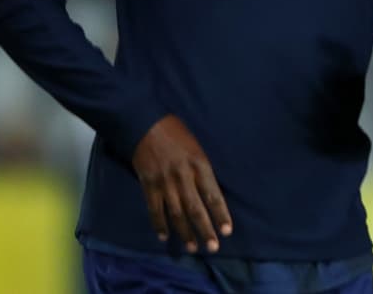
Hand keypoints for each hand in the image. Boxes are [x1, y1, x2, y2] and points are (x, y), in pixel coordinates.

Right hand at [131, 115, 231, 253]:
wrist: (145, 124)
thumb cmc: (176, 134)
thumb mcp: (198, 149)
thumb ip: (202, 172)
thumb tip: (209, 195)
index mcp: (200, 165)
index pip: (213, 195)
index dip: (221, 215)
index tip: (227, 231)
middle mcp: (184, 176)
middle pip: (196, 209)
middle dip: (206, 230)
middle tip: (213, 248)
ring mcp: (165, 182)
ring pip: (177, 213)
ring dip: (185, 232)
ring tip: (193, 247)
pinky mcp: (148, 185)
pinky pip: (155, 210)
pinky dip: (160, 225)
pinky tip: (165, 237)